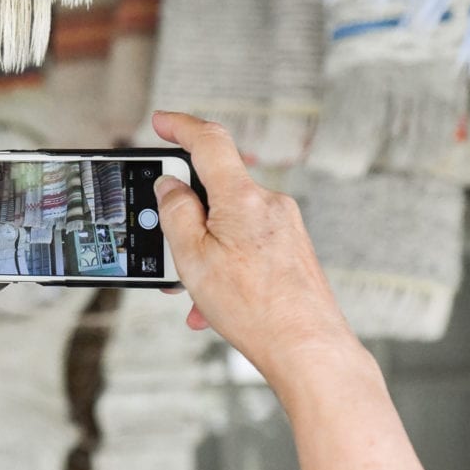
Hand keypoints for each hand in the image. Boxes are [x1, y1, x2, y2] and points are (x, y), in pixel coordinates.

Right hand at [151, 111, 354, 378]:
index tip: (161, 121)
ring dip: (204, 252)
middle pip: (216, 188)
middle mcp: (270, 204)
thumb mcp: (193, 258)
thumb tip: (171, 187)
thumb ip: (176, 213)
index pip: (208, 141)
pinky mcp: (293, 250)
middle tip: (165, 244)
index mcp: (243, 197)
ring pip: (230, 225)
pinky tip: (214, 305)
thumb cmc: (254, 308)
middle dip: (186, 216)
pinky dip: (226, 266)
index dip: (180, 126)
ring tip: (192, 291)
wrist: (307, 348)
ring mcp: (285, 227)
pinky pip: (247, 246)